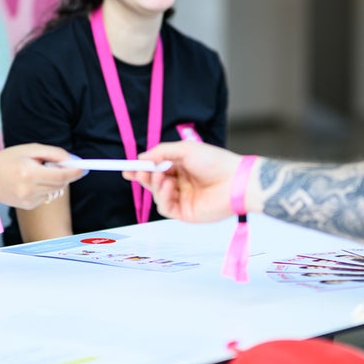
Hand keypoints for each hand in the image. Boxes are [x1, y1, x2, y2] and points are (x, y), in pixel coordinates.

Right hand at [0, 144, 83, 209]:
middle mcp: (29, 189)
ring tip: (38, 172)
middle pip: (60, 184)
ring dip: (54, 181)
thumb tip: (73, 160)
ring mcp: (28, 200)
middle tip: (60, 164)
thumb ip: (53, 153)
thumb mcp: (30, 149)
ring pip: (54, 191)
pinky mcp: (27, 206)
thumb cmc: (7, 160)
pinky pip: (45, 196)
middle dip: (66, 174)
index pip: (61, 175)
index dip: (75, 171)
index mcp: (29, 173)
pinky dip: (45, 188)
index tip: (84, 168)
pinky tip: (31, 182)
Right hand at [125, 141, 243, 222]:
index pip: (157, 168)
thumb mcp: (186, 150)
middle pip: (154, 182)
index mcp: (182, 167)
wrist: (235, 181)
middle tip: (136, 172)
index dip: (142, 168)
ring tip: (161, 176)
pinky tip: (169, 186)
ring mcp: (183, 199)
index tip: (128, 167)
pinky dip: (163, 197)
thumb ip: (162, 152)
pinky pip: (166, 207)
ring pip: (157, 195)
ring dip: (155, 185)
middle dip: (143, 177)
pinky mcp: (186, 213)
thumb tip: (142, 157)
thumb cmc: (215, 162)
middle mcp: (181, 183)